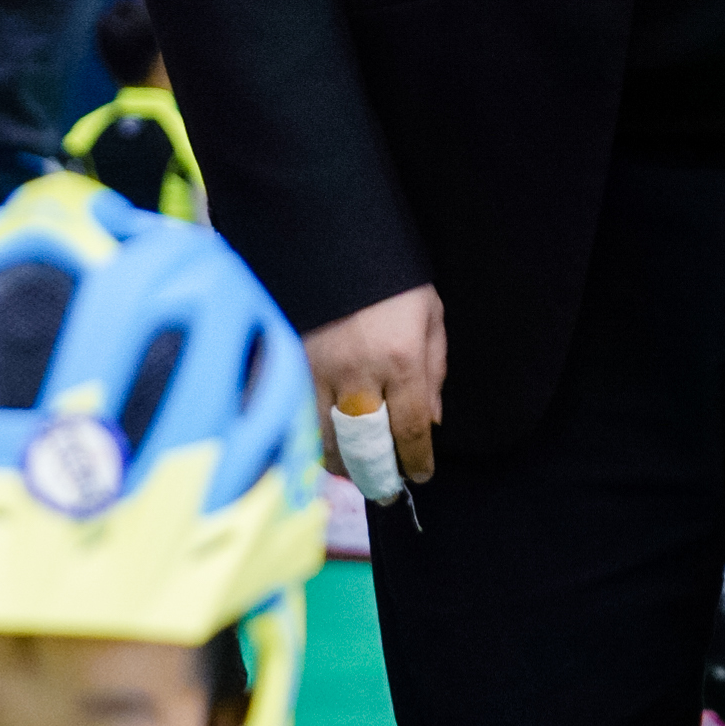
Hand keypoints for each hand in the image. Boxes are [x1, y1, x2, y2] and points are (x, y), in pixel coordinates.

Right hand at [305, 283, 445, 484]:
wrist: (330, 235)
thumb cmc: (390, 275)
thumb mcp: (429, 313)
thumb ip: (435, 368)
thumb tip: (432, 420)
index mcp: (400, 359)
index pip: (411, 428)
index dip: (416, 459)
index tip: (420, 475)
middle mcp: (359, 373)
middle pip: (367, 444)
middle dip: (377, 473)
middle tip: (384, 490)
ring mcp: (318, 372)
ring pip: (327, 438)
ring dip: (340, 462)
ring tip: (351, 472)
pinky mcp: (289, 366)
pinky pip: (298, 417)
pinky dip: (309, 438)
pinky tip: (318, 447)